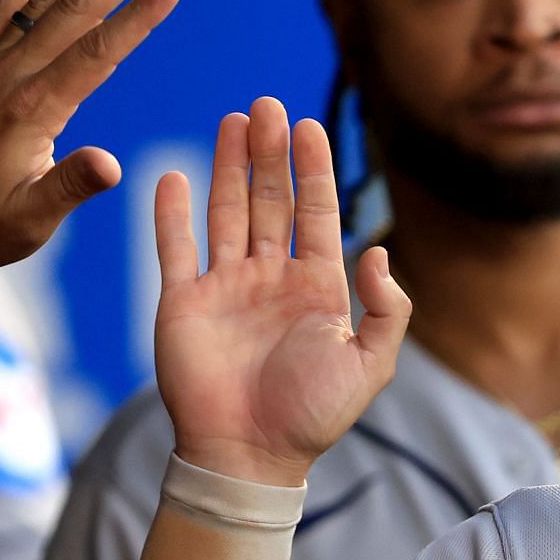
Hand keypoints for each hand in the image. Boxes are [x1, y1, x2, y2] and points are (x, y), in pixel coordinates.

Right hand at [152, 97, 409, 486]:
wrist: (251, 454)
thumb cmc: (313, 414)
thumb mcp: (371, 363)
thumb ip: (386, 308)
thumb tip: (376, 251)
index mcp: (319, 288)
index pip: (317, 214)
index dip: (314, 170)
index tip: (311, 127)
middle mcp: (272, 279)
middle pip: (271, 201)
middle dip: (271, 154)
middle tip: (268, 105)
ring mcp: (226, 287)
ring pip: (227, 212)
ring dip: (230, 167)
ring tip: (235, 119)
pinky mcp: (182, 302)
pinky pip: (175, 248)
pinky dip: (172, 213)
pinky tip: (174, 175)